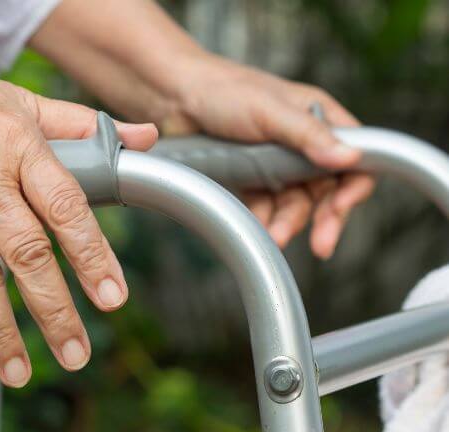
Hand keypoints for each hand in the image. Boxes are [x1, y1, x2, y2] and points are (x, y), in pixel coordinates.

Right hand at [0, 51, 157, 385]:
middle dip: (54, 311)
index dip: (93, 255)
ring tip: (18, 373)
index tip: (113, 298)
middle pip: (26, 253)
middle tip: (76, 354)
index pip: (66, 207)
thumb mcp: (18, 99)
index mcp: (18, 145)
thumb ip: (81, 125)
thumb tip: (145, 139)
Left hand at [156, 54, 374, 258]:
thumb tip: (348, 158)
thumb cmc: (223, 90)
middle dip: (324, 217)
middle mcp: (302, 144)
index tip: (342, 207)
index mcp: (318, 118)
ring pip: (295, 204)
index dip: (354, 185)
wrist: (173, 97)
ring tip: (274, 237)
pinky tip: (255, 230)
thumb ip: (307, 135)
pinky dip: (262, 221)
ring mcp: (276, 164)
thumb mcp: (269, 110)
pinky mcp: (251, 181)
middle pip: (326, 190)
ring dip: (288, 223)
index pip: (356, 157)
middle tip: (321, 244)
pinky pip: (265, 208)